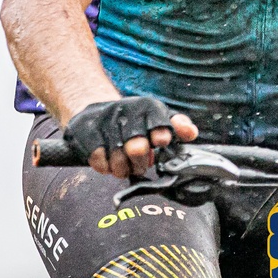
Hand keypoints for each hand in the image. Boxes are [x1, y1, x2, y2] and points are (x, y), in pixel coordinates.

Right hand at [63, 97, 198, 176]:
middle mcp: (127, 111)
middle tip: (139, 166)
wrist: (96, 111)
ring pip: (117, 158)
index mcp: (148, 108)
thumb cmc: (135, 121)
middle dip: (139, 163)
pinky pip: (98, 159)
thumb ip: (178, 126)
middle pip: (137, 148)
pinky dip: (104, 167)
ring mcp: (105, 120)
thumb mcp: (158, 119)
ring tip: (124, 166)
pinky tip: (107, 163)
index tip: (159, 143)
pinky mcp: (86, 131)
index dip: (160, 137)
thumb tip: (191, 133)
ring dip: (122, 169)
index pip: (159, 125)